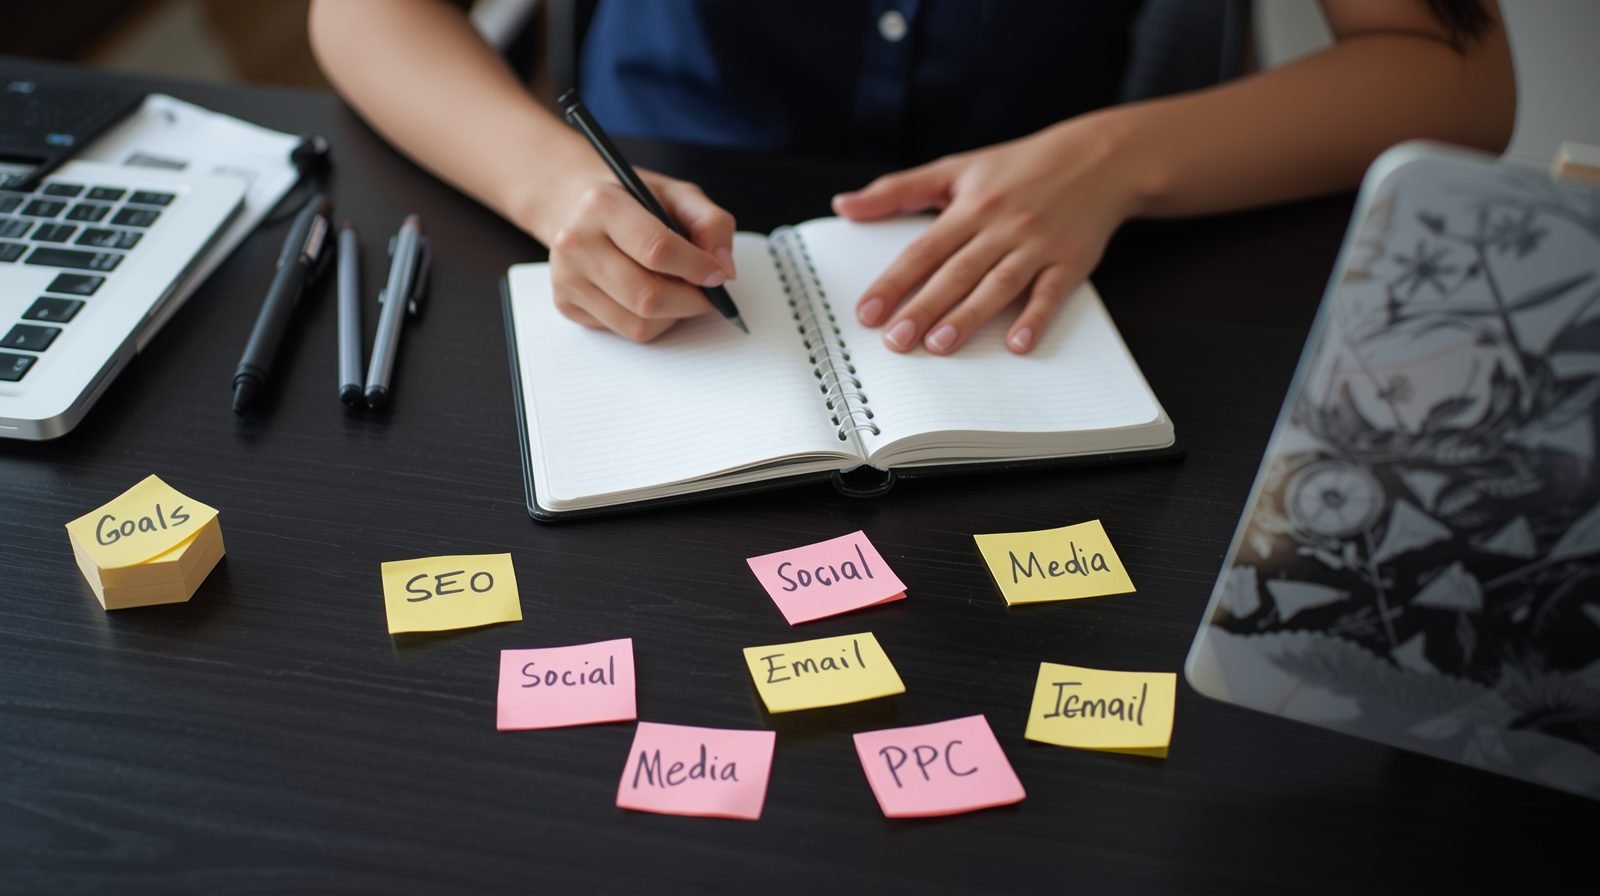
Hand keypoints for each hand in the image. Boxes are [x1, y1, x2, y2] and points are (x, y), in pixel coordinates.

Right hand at [545, 169, 737, 341]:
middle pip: (648, 297)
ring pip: (638, 324)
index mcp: (602, 205)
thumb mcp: (677, 194)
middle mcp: (576, 242)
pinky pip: (625, 331)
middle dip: (690, 302)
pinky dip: (651, 322)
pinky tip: (650, 295)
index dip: (697, 268)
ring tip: (678, 291)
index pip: (657, 250)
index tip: (718, 275)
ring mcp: (566, 278)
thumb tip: (724, 269)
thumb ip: (711, 223)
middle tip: (707, 293)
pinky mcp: (566, 305)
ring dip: (673, 316)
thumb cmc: (631, 200)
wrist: (574, 205)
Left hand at [832, 116, 1145, 353]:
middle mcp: (1001, 226)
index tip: (867, 313)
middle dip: (924, 307)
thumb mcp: (956, 168)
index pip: (923, 250)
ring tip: (940, 345)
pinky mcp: (1071, 261)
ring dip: (969, 316)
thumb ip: (897, 191)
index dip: (894, 282)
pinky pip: (1051, 293)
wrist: (1100, 157)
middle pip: (955, 272)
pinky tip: (1017, 344)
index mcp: (969, 207)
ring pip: (998, 285)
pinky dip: (1035, 318)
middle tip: (896, 342)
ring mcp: (1037, 245)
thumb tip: (842, 205)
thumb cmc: (1019, 167)